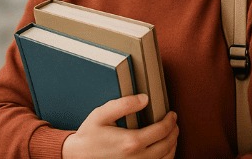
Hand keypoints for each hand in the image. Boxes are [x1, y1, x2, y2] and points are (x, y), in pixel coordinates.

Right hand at [62, 94, 178, 158]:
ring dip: (172, 145)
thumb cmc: (89, 136)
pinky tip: (162, 149)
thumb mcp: (102, 114)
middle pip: (167, 145)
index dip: (171, 120)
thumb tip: (144, 99)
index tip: (172, 114)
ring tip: (171, 134)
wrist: (77, 156)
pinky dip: (165, 157)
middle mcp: (137, 158)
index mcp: (131, 142)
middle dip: (174, 132)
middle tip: (174, 123)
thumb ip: (124, 104)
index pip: (162, 130)